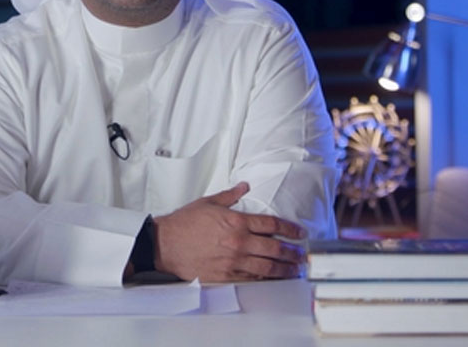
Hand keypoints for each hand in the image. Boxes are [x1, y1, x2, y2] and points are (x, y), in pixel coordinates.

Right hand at [152, 182, 306, 281]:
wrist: (165, 243)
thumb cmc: (184, 223)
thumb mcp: (208, 202)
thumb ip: (230, 195)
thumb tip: (244, 187)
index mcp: (236, 221)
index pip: (271, 225)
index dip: (290, 229)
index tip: (299, 233)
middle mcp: (238, 241)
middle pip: (274, 248)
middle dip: (292, 252)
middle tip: (302, 255)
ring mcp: (232, 260)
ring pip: (267, 267)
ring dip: (284, 269)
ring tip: (295, 270)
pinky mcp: (225, 275)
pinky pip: (251, 279)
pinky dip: (265, 279)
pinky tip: (273, 279)